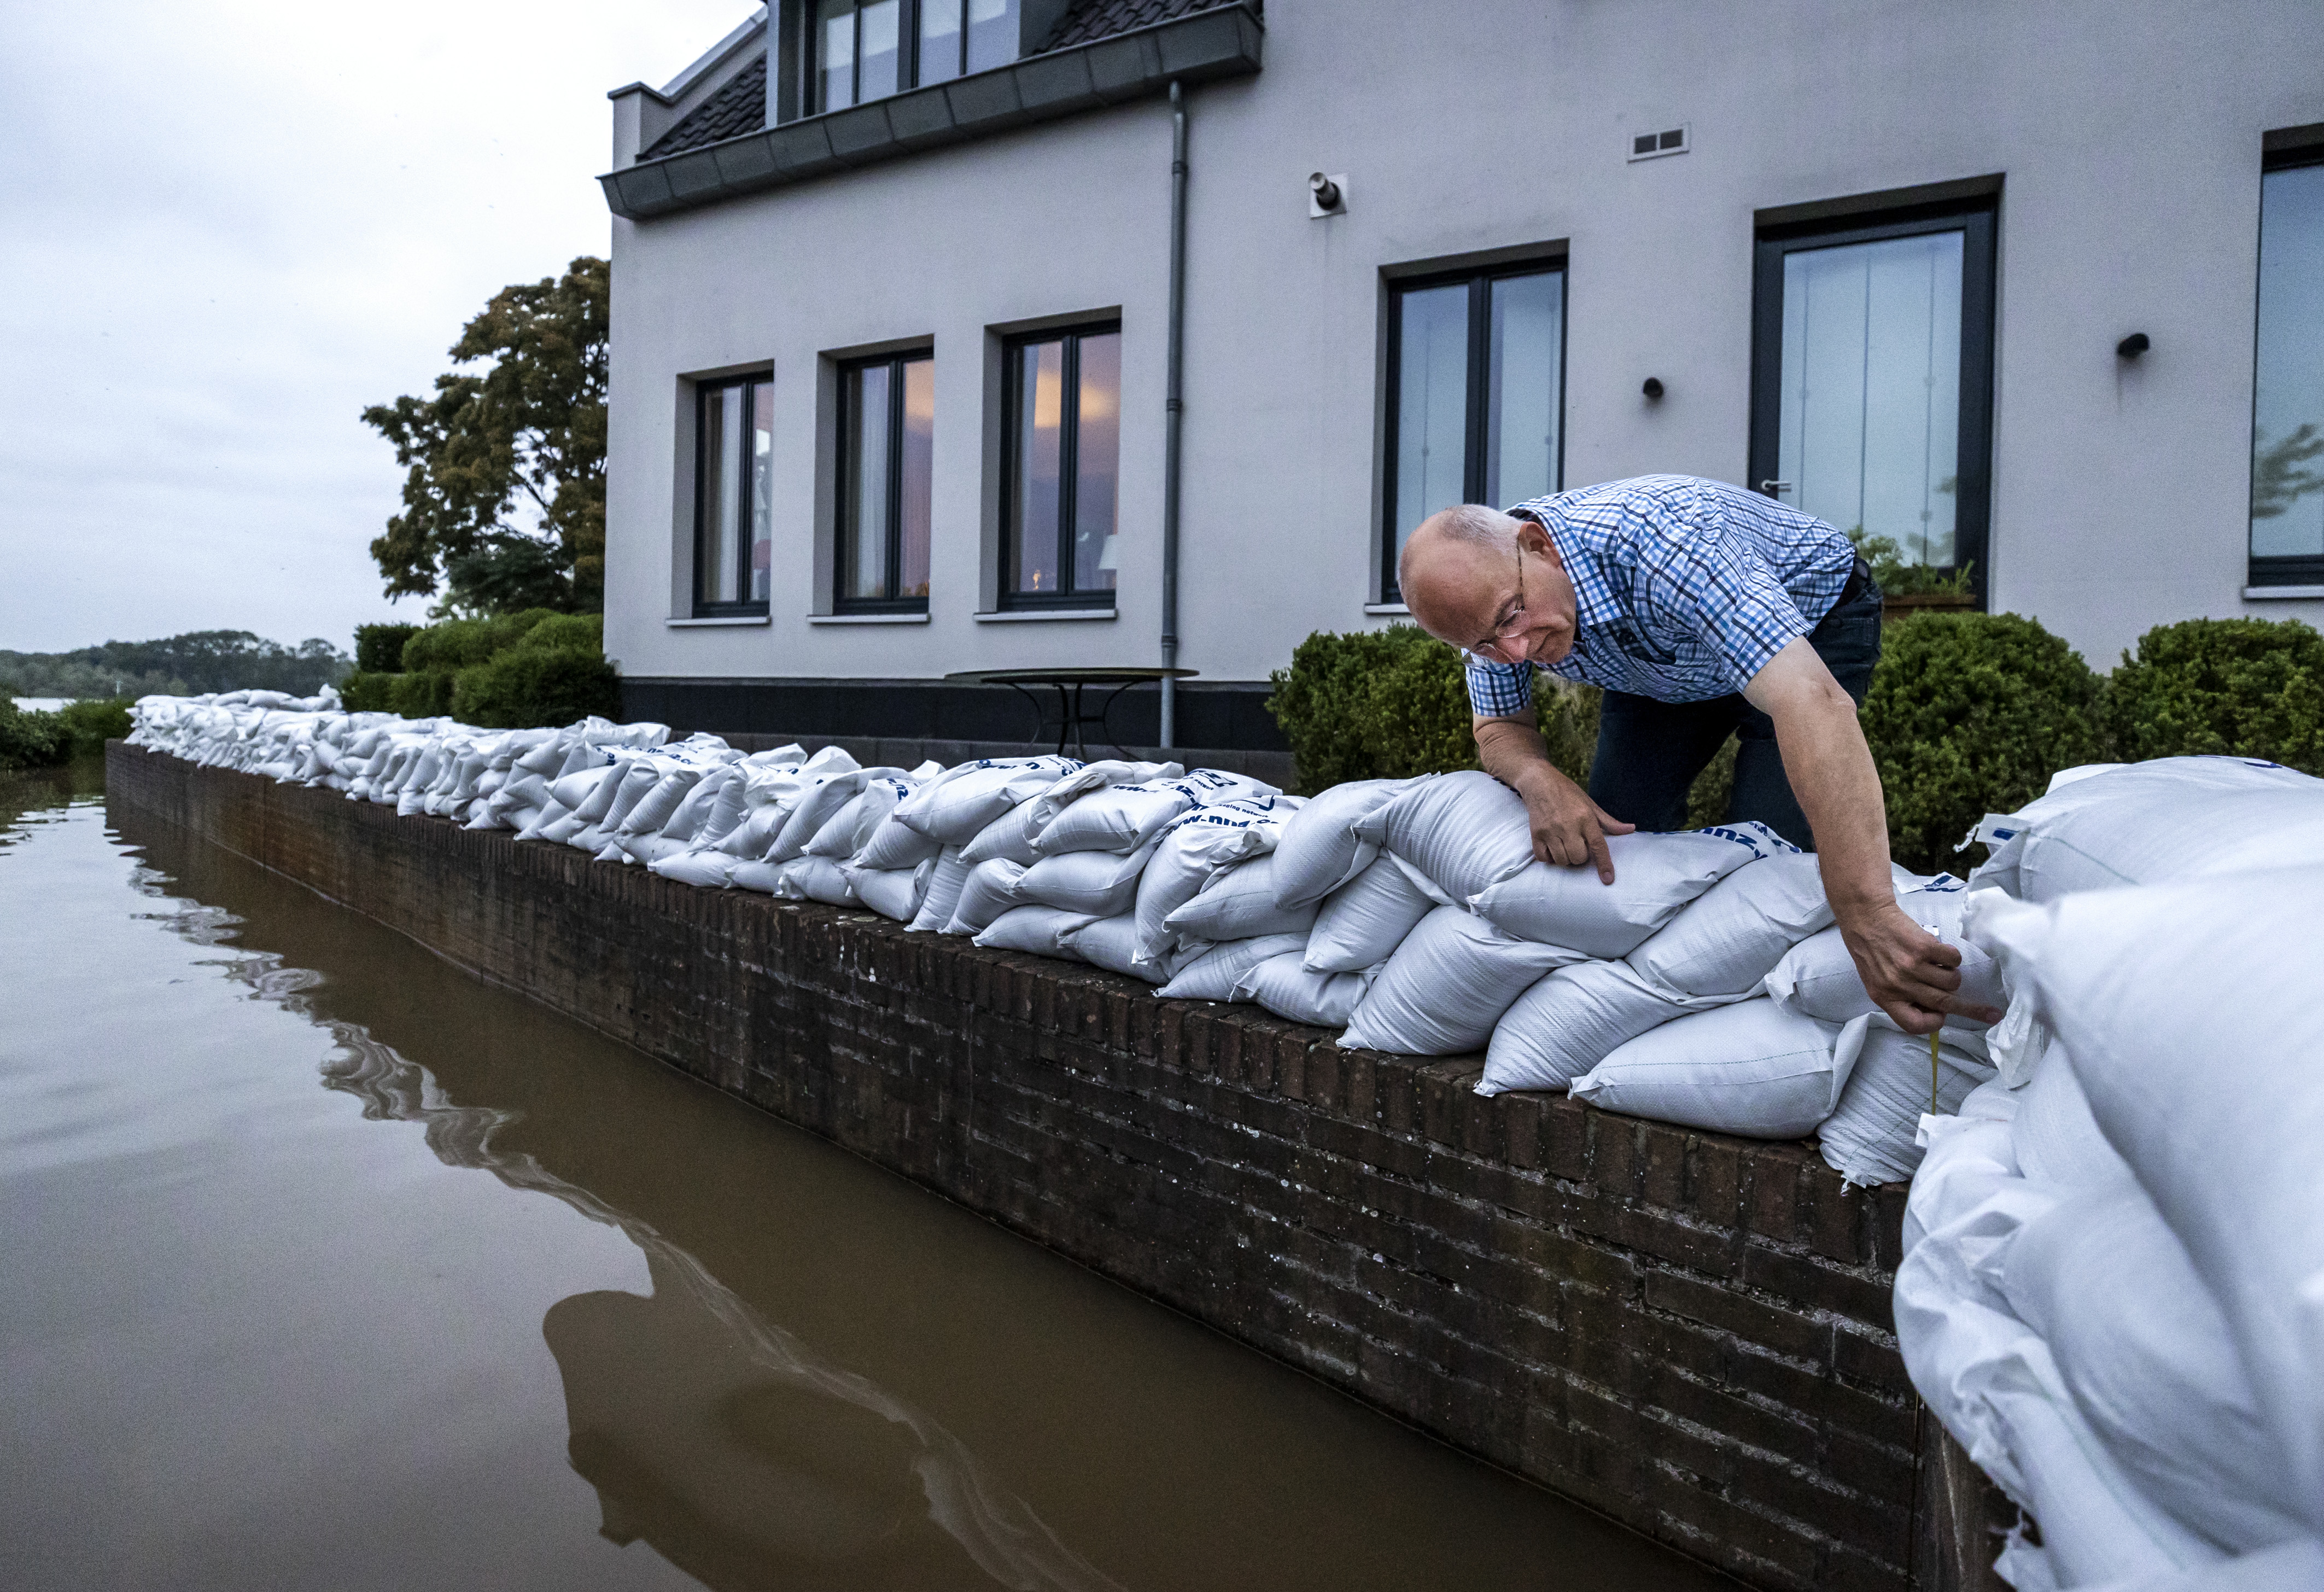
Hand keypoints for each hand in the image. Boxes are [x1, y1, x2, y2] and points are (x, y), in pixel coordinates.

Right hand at [1514, 765, 1634, 883]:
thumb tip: (1631, 829)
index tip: (1608, 879)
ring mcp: (1550, 830)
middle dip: (1581, 857)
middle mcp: (1568, 825)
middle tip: (1578, 845)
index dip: (1604, 864)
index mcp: (1585, 817)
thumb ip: (1609, 821)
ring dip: (1566, 858)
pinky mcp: (1536, 834)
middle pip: (1579, 858)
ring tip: (1565, 846)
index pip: (1598, 846)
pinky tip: (1552, 848)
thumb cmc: (1568, 793)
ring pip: (1562, 860)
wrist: (1539, 782)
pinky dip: (1549, 858)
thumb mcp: (1590, 804)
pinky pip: (1544, 858)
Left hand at [1836, 900, 2006, 1034]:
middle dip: (1973, 1010)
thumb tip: (1935, 1012)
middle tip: (1992, 1014)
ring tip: (1938, 965)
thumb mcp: (1877, 982)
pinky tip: (1938, 951)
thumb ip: (1900, 998)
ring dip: (1953, 975)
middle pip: (1944, 1005)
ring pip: (1952, 982)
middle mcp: (1898, 985)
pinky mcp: (1923, 947)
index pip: (1914, 1025)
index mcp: (1885, 998)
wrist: (1866, 919)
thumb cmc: (1872, 952)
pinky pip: (1954, 959)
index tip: (1943, 1016)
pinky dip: (1952, 956)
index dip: (1933, 1023)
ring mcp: (1911, 966)